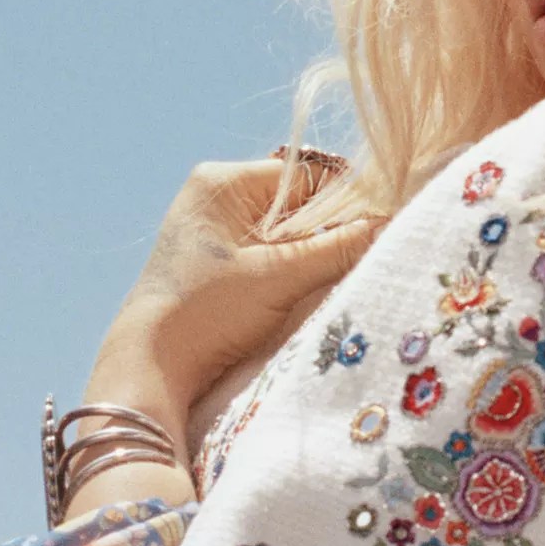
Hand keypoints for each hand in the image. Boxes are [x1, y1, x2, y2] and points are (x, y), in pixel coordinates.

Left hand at [82, 158, 381, 433]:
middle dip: (329, 233)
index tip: (377, 231)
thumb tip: (395, 222)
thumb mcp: (280, 277)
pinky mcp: (215, 263)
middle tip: (356, 261)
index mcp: (224, 182)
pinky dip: (291, 272)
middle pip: (299, 203)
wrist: (148, 369)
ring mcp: (213, 230)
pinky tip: (300, 294)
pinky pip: (270, 254)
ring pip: (288, 232)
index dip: (346, 203)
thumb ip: (341, 247)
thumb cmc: (206, 313)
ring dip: (312, 256)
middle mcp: (216, 196)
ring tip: (328, 281)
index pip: (308, 176)